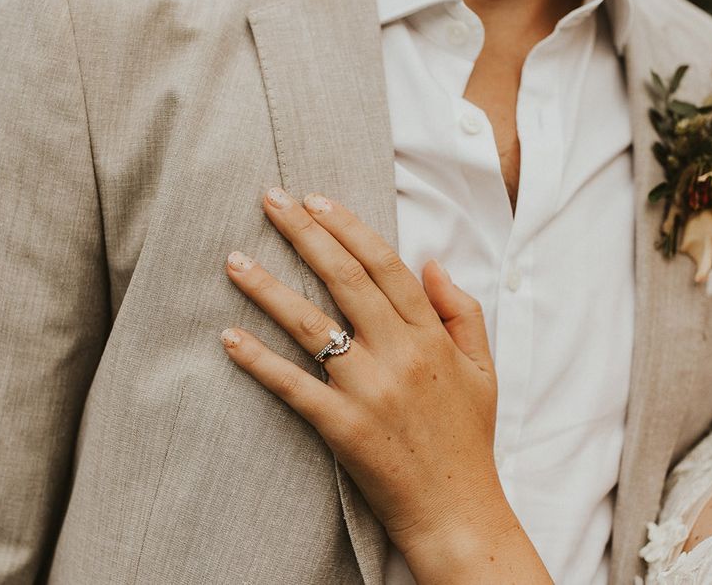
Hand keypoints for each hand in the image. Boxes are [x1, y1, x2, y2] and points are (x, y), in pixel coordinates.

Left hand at [220, 186, 501, 548]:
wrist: (458, 511)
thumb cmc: (467, 437)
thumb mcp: (484, 369)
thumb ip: (462, 311)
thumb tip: (433, 263)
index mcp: (431, 336)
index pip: (386, 265)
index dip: (349, 227)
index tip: (317, 199)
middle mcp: (400, 353)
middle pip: (344, 278)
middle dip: (304, 232)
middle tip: (270, 200)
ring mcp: (370, 390)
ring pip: (310, 324)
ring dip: (268, 287)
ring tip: (233, 259)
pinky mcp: (343, 426)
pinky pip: (292, 385)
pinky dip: (258, 360)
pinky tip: (228, 336)